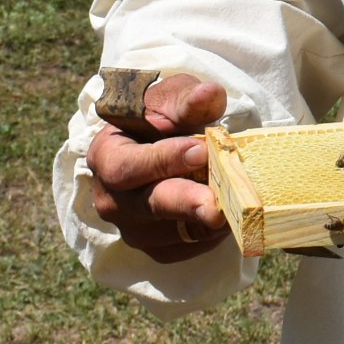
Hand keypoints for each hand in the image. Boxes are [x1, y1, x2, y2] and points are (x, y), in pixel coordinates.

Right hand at [87, 73, 228, 261]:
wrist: (170, 144)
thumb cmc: (168, 116)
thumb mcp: (174, 98)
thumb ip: (188, 99)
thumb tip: (208, 94)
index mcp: (106, 156)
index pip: (126, 166)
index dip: (163, 161)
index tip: (200, 152)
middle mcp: (112, 199)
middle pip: (148, 206)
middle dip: (186, 204)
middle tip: (215, 206)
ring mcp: (132, 228)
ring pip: (172, 231)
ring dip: (207, 217)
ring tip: (238, 197)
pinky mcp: (158, 249)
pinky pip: (187, 247)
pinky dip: (212, 233)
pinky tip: (230, 210)